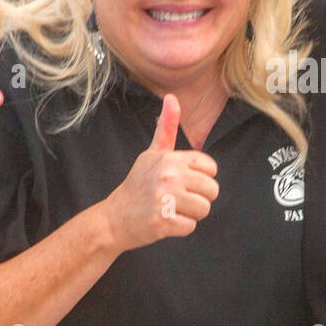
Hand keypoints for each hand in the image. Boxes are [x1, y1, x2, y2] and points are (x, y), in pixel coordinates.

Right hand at [103, 94, 219, 249]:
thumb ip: (167, 127)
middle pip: (212, 190)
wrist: (114, 217)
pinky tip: (165, 221)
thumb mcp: (152, 153)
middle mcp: (168, 176)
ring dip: (191, 214)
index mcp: (170, 159)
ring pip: (204, 209)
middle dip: (199, 198)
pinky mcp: (162, 222)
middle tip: (177, 199)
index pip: (211, 168)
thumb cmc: (138, 184)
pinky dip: (180, 228)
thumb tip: (171, 97)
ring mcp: (164, 199)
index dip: (202, 177)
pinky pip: (190, 227)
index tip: (184, 181)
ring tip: (172, 209)